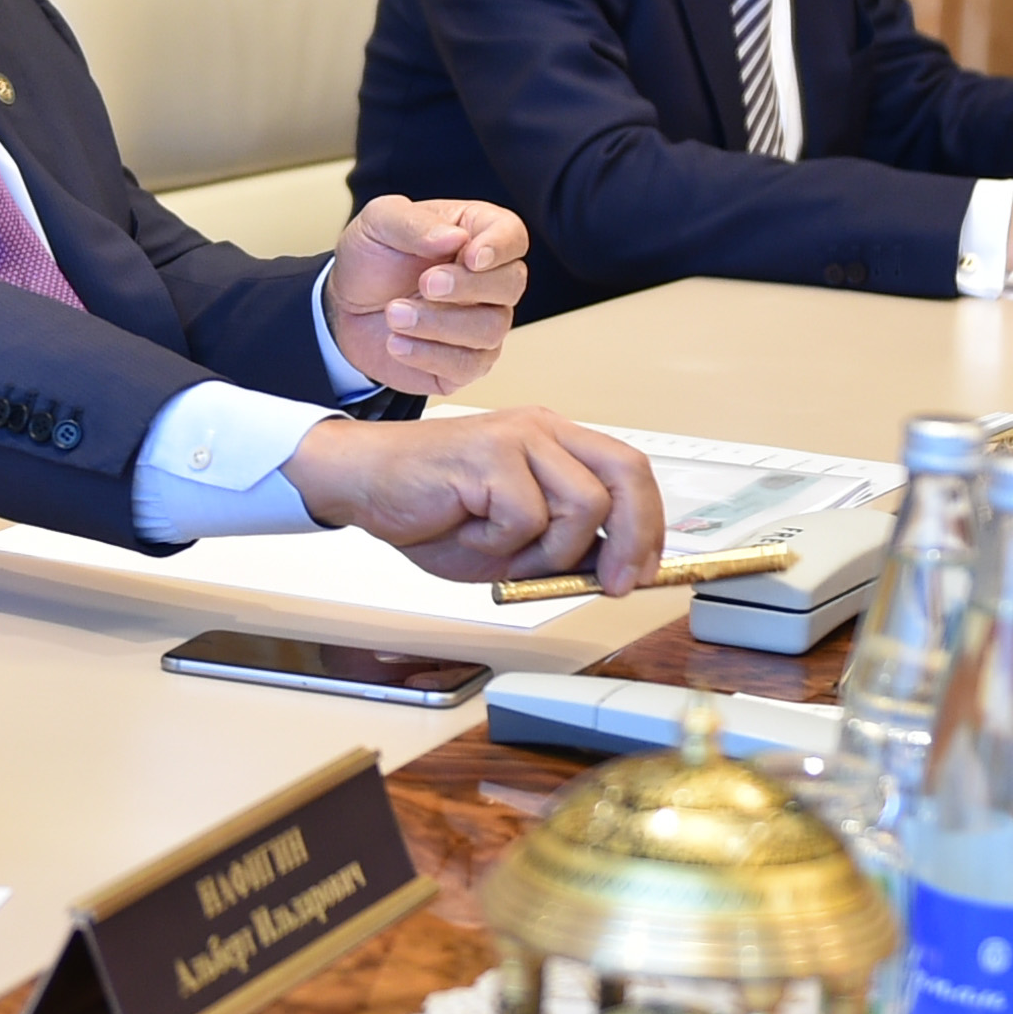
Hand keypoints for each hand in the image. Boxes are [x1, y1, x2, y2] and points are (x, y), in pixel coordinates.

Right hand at [288, 410, 660, 588]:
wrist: (362, 484)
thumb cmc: (432, 509)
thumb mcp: (513, 540)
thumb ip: (563, 546)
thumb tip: (614, 570)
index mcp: (556, 442)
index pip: (630, 471)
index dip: (649, 524)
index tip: (645, 569)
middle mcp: (543, 430)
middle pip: (626, 476)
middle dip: (633, 539)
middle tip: (616, 583)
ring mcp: (518, 438)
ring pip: (582, 506)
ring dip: (550, 551)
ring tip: (505, 551)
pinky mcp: (489, 454)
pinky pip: (526, 517)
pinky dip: (500, 544)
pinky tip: (469, 531)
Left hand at [326, 196, 531, 397]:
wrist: (345, 308)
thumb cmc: (372, 260)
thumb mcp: (379, 223)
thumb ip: (415, 223)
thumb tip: (455, 238)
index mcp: (476, 234)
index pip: (511, 236)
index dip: (499, 247)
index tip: (470, 256)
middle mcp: (488, 280)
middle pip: (511, 284)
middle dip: (468, 286)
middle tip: (425, 284)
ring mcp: (481, 322)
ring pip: (491, 328)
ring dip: (439, 323)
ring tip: (394, 313)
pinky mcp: (465, 362)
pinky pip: (468, 365)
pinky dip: (429, 355)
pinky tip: (397, 342)